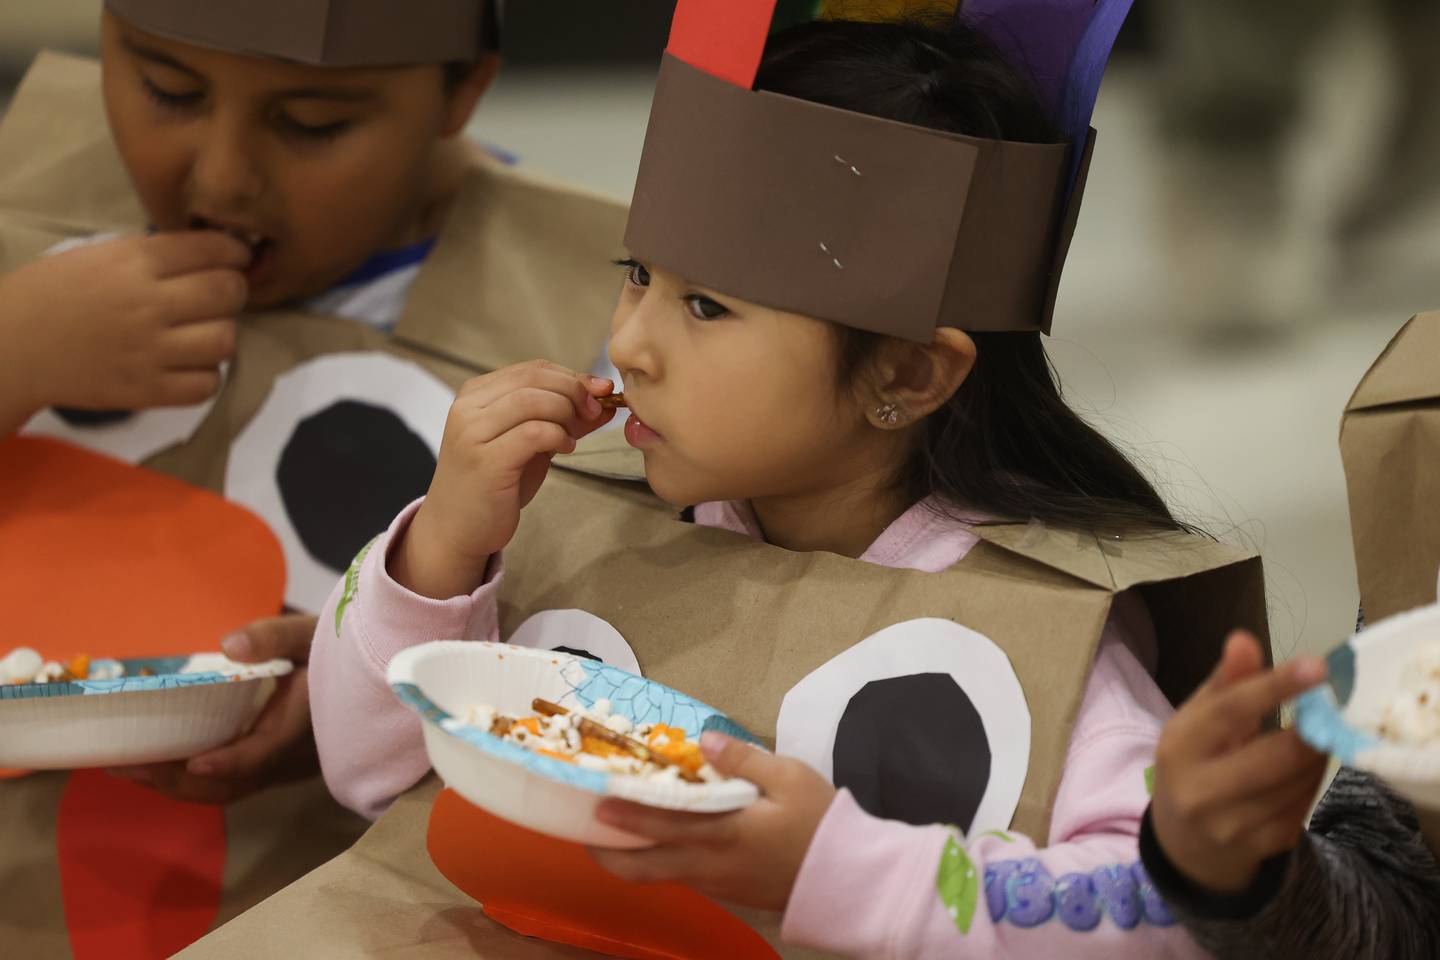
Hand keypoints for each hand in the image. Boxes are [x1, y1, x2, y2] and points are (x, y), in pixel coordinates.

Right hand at [0, 232, 247, 417]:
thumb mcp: (97, 256)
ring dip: (220, 336)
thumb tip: (208, 256)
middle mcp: (147, 303)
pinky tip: (188, 367)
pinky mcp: (145, 390)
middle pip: (228, 293)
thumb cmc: (51, 295)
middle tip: (221, 297)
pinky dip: (205, 377)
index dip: (235, 252)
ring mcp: (149, 350)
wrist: (10, 346)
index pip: (210, 249)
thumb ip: (151, 257)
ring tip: (201, 334)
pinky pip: (206, 385)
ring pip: (224, 341)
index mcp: (133, 262)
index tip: (238, 258)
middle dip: (234, 291)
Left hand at [107, 614, 319, 804]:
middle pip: (231, 785)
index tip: (193, 761)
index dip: (229, 761)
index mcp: (302, 725)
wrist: (366, 672)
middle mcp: (291, 757)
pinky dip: (191, 780)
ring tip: (126, 766)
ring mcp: (282, 768)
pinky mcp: (272, 768)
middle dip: (176, 780)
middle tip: (123, 763)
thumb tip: (228, 647)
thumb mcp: (313, 633)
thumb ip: (276, 636)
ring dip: (176, 784)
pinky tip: (158, 762)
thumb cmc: (340, 649)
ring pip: (226, 790)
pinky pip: (229, 783)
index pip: (264, 753)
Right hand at [392, 361, 614, 598]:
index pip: (532, 369)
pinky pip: (532, 433)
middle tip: (595, 411)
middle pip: (534, 379)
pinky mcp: (485, 460)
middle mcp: (469, 408)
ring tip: (573, 435)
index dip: (572, 376)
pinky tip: (565, 448)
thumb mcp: (530, 443)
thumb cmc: (494, 484)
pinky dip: (557, 435)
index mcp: (476, 394)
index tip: (600, 391)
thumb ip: (561, 418)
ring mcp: (473, 433)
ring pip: (533, 401)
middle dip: (574, 391)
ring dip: (566, 414)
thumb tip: (603, 397)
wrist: (457, 528)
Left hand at [589, 734, 836, 910]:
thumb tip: (704, 740)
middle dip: (607, 854)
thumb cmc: (820, 823)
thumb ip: (745, 759)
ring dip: (631, 858)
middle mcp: (709, 864)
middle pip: (643, 869)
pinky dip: (659, 862)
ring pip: (659, 876)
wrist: (848, 878)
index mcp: (722, 834)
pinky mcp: (726, 891)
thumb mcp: (790, 779)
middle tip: (586, 832)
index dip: (624, 817)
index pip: (661, 826)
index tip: (594, 804)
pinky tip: (661, 841)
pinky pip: (681, 877)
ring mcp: (715, 883)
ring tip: (613, 833)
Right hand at [1150, 630, 1328, 893]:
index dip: (1275, 687)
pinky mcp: (1262, 847)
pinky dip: (1312, 783)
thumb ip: (1225, 683)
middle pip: (1275, 755)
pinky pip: (1303, 807)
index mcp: (1178, 747)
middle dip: (1311, 731)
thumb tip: (1243, 639)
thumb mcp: (1197, 722)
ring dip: (1316, 755)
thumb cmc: (1193, 765)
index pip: (1229, 711)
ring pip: (1297, 782)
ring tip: (1312, 739)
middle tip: (1329, 711)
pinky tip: (1302, 772)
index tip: (1317, 666)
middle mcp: (1199, 790)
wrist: (1183, 843)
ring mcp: (1231, 825)